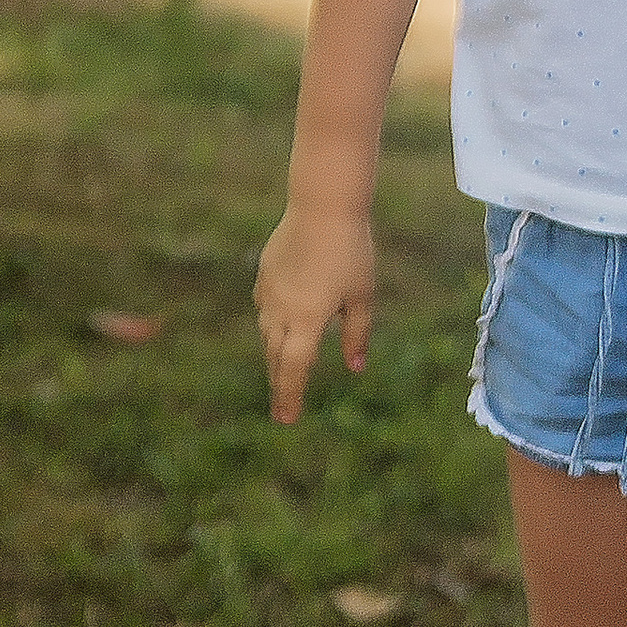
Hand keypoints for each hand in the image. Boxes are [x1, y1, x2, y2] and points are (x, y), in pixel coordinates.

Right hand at [255, 206, 374, 422]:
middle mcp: (281, 311)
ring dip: (274, 356)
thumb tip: (354, 368)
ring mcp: (269, 291)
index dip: (291, 396)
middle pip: (275, 357)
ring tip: (281, 372)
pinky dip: (271, 324)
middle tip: (282, 409)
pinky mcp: (264, 273)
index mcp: (307, 321)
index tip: (287, 420)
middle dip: (280, 384)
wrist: (323, 206)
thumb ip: (356, 335)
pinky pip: (264, 307)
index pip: (295, 369)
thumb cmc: (351, 252)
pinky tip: (279, 326)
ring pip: (266, 333)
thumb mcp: (362, 297)